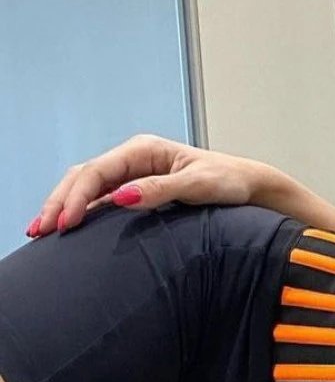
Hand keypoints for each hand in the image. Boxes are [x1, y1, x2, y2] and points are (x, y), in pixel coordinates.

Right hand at [27, 133, 269, 235]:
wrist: (248, 186)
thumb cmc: (228, 181)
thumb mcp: (197, 186)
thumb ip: (160, 190)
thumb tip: (121, 197)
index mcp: (144, 150)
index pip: (97, 171)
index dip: (76, 197)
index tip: (65, 223)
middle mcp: (133, 158)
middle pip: (83, 177)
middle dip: (59, 202)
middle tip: (39, 230)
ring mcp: (133, 173)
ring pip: (87, 187)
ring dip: (64, 207)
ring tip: (40, 231)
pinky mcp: (137, 189)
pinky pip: (100, 199)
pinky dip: (81, 213)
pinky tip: (67, 229)